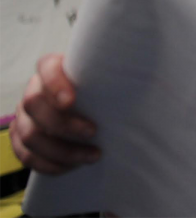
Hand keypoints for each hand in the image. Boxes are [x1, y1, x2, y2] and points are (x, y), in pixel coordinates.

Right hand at [9, 53, 100, 173]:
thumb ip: (112, 77)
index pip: (46, 67)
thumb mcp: (107, 80)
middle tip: (93, 132)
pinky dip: (51, 165)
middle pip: (33, 104)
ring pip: (30, 135)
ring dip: (62, 151)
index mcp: (52, 69)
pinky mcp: (21, 140)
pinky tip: (74, 166)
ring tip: (92, 155)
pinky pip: (27, 156)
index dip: (54, 84)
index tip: (71, 101)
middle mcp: (34, 90)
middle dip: (63, 123)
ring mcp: (24, 117)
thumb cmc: (102, 92)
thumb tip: (135, 83)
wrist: (91, 112)